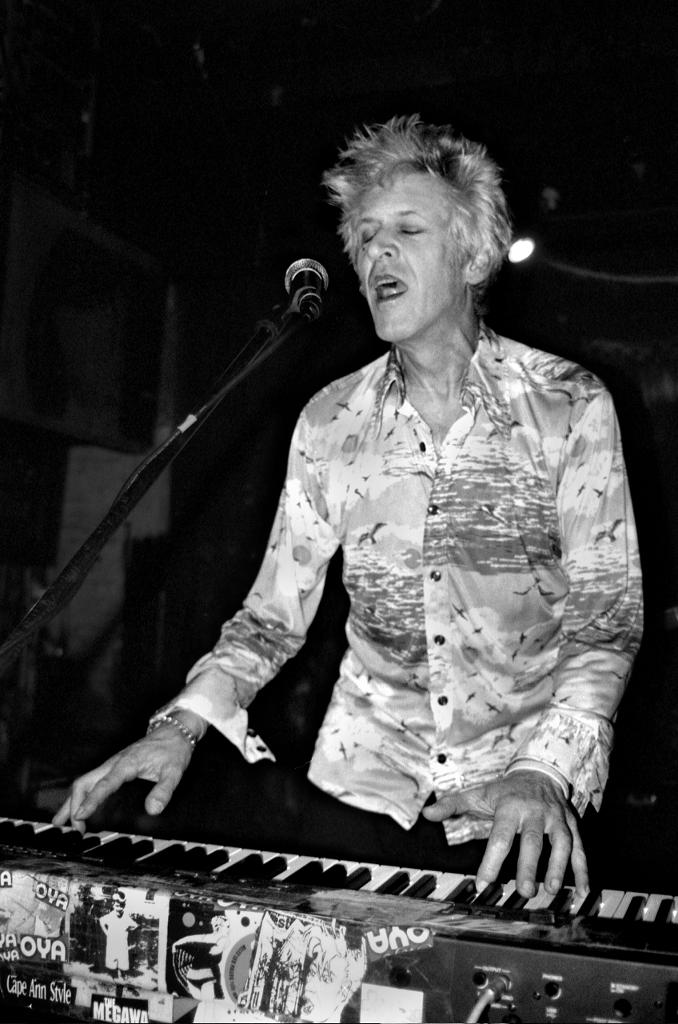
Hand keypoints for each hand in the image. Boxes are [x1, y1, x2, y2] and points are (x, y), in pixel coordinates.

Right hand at [52, 726, 194, 832]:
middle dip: (73, 804)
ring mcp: (111, 764)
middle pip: (84, 782)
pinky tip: (77, 806)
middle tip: (72, 827)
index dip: (91, 801)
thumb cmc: (172, 749)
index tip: (80, 816)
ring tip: (62, 822)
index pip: (104, 784)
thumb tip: (153, 810)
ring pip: (84, 781)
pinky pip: (91, 780)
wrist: (174, 731)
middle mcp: (114, 763)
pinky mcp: (113, 766)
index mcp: (126, 763)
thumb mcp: (174, 771)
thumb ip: (163, 791)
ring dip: (72, 800)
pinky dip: (80, 794)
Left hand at [422, 769, 587, 898]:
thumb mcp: (478, 794)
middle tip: (524, 892)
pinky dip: (584, 869)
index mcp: (510, 807)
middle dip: (529, 867)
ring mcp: (556, 818)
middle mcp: (535, 812)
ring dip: (558, 867)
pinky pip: (580, 847)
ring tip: (552, 890)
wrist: (539, 771)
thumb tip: (427, 814)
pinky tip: (583, 891)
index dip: (492, 860)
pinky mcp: (571, 824)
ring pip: (561, 843)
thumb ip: (452, 805)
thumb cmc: (505, 791)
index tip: (483, 883)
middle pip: (533, 841)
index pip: (501, 836)